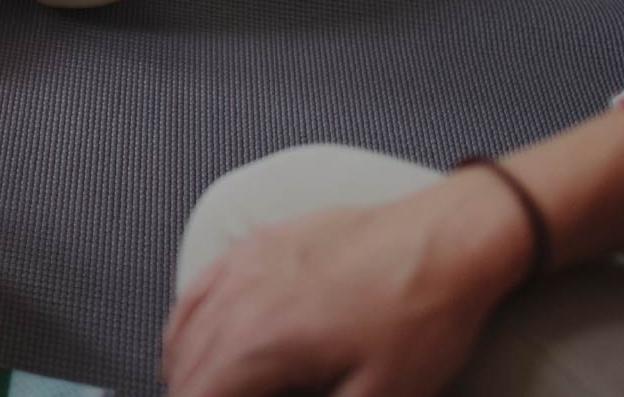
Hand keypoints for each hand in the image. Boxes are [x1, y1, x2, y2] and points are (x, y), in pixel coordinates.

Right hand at [163, 173, 530, 396]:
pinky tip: (195, 344)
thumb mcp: (380, 396)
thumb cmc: (418, 318)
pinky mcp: (253, 246)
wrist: (442, 241)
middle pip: (184, 368)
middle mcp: (237, 300)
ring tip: (206, 392)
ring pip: (182, 331)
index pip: (198, 395)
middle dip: (195, 393)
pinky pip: (196, 291)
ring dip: (185, 370)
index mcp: (260, 343)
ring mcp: (240, 265)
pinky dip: (185, 326)